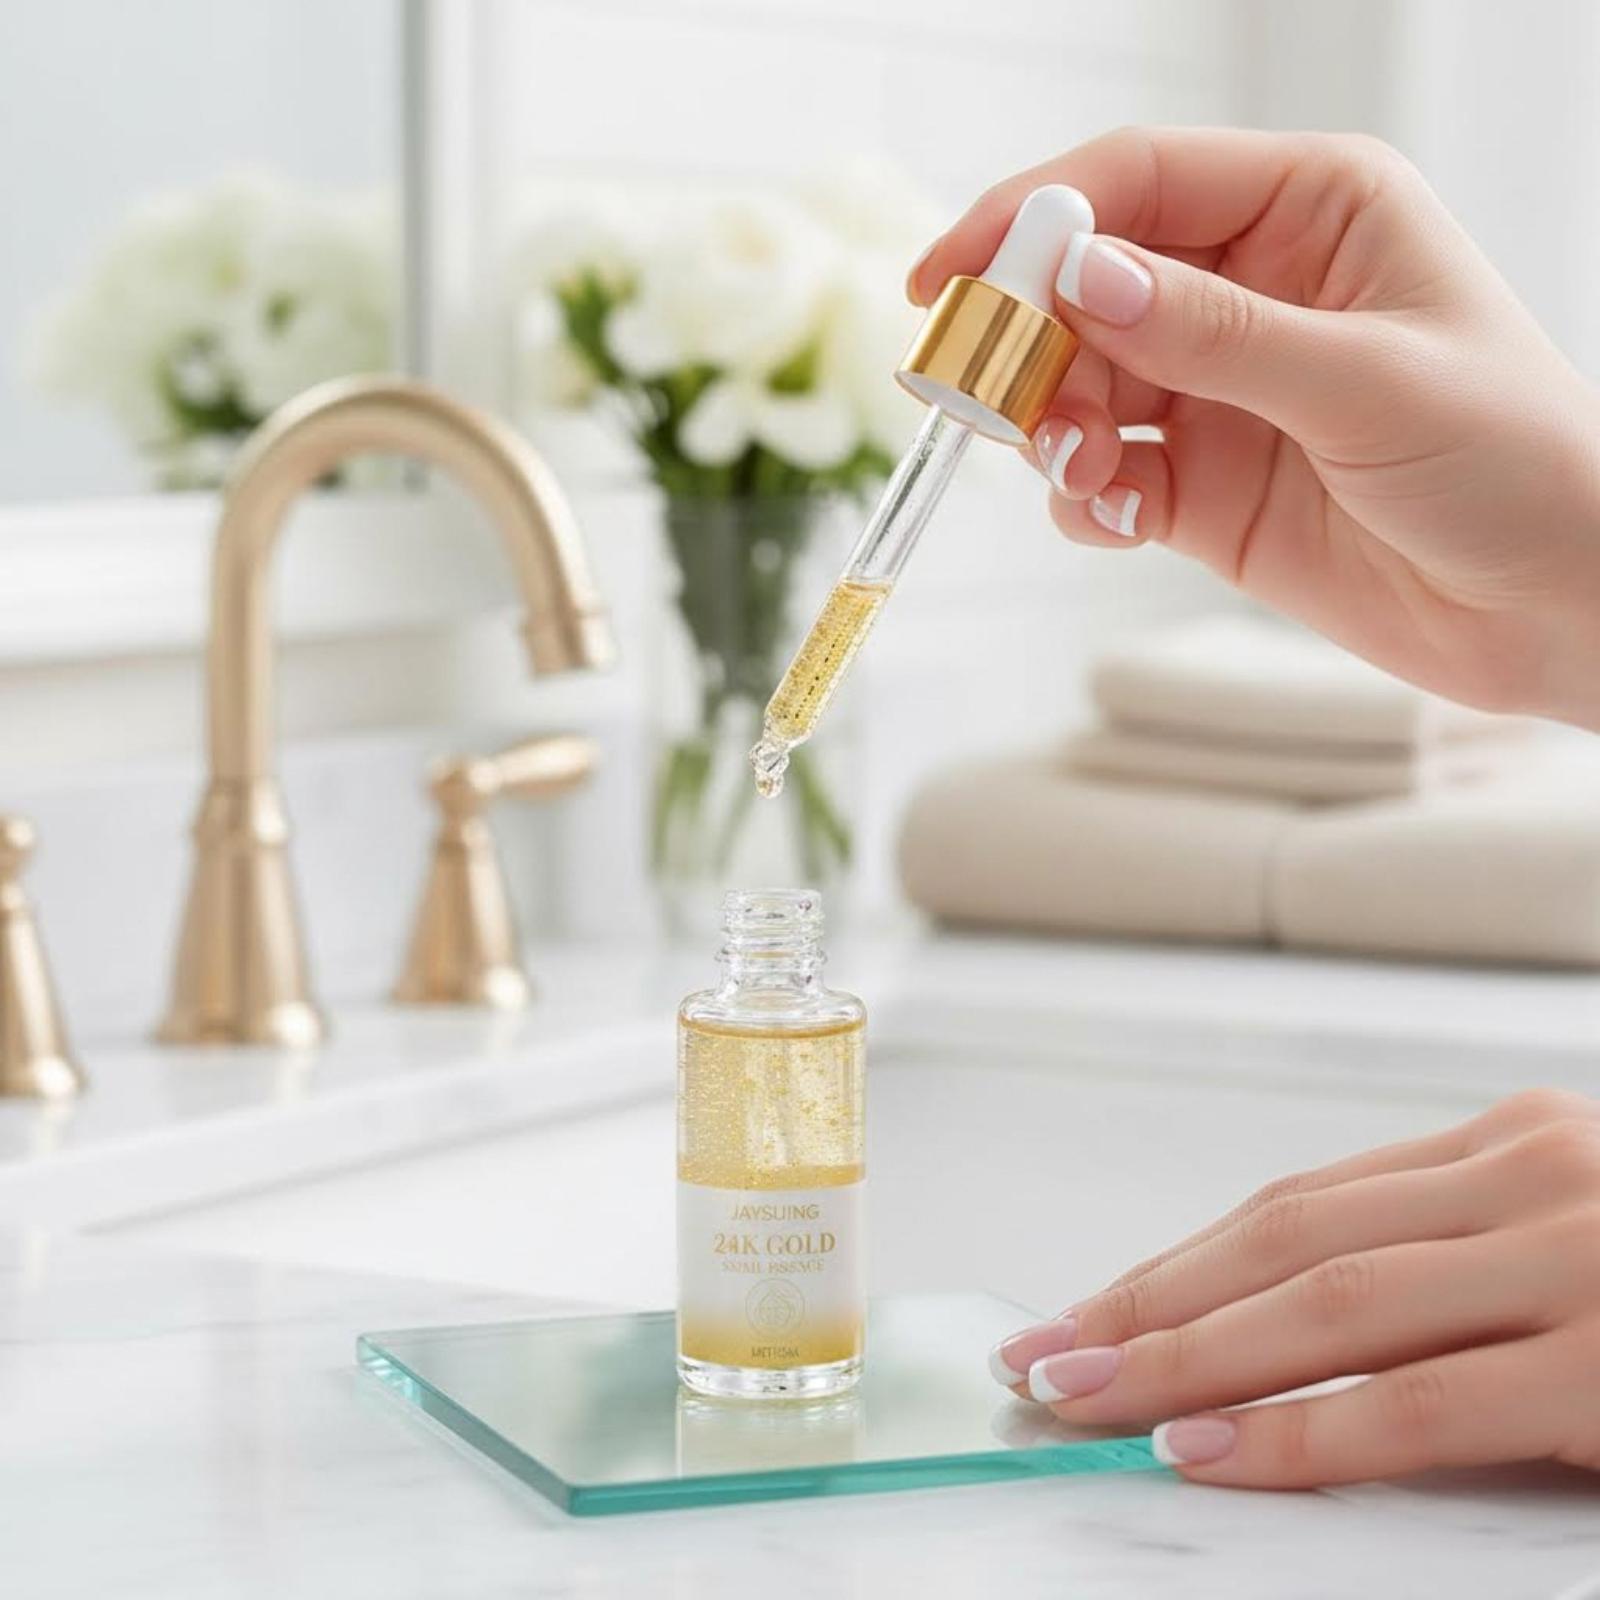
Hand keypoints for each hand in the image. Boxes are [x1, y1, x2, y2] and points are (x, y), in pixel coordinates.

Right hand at [909, 128, 1599, 730]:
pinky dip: (1085, 498)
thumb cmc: (1516, 464)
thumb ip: (1214, 333)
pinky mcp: (1201, 485)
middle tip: (992, 400)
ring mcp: (1221, 393)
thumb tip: (1079, 281)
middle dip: (1030, 343)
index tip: (950, 276)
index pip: (1139, 181)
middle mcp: (1254, 291)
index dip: (1033, 219)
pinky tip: (1122, 516)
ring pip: (1080, 385)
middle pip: (1087, 288)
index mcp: (1312, 212)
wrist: (1555, 610)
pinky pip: (1102, 476)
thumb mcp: (1366, 381)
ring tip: (1076, 469)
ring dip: (1051, 427)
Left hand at [987, 1089, 1599, 1486]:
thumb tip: (1297, 1324)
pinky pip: (1424, 1403)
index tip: (1088, 1309)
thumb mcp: (1571, 1229)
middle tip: (1041, 1359)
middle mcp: (1533, 1175)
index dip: (1179, 1261)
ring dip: (1187, 1355)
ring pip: (1329, 1305)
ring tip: (1080, 1400)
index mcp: (1511, 1143)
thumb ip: (1459, 1254)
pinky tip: (1207, 1451)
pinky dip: (1304, 1431)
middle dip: (1148, 1304)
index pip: (1297, 1204)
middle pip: (1286, 1242)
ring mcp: (1580, 1260)